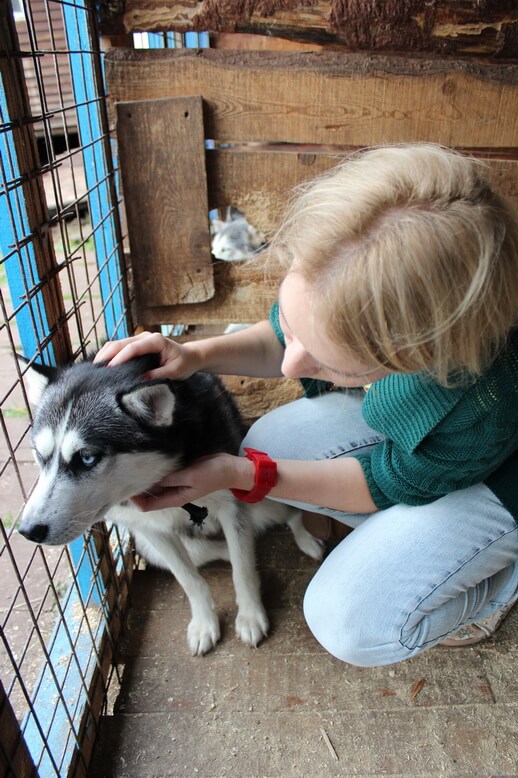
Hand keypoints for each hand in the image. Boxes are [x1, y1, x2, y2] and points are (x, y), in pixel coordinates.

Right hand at [94, 331, 200, 379]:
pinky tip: (101, 364)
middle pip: (121, 343)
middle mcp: (146, 337)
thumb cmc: (184, 363)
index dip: (120, 357)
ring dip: (105, 354)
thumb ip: (158, 374)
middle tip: (95, 369)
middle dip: (107, 354)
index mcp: (156, 340)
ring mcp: (140, 339)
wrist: (189, 356)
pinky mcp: (137, 344)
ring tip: (94, 367)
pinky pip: (120, 347)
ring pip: (117, 343)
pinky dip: (109, 354)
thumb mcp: (175, 372)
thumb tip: (141, 379)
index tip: (110, 368)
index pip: (133, 347)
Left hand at [131, 453, 254, 511]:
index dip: (134, 499)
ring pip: (154, 484)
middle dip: (137, 487)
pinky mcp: (180, 472)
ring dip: (146, 477)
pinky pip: (163, 473)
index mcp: (174, 498)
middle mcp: (173, 492)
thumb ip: (170, 478)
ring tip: (133, 465)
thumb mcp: (190, 476)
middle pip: (148, 496)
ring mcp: (176, 482)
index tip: (125, 485)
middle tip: (124, 472)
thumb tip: (148, 480)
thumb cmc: (212, 474)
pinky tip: (150, 459)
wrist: (231, 468)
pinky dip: (156, 469)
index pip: (147, 506)